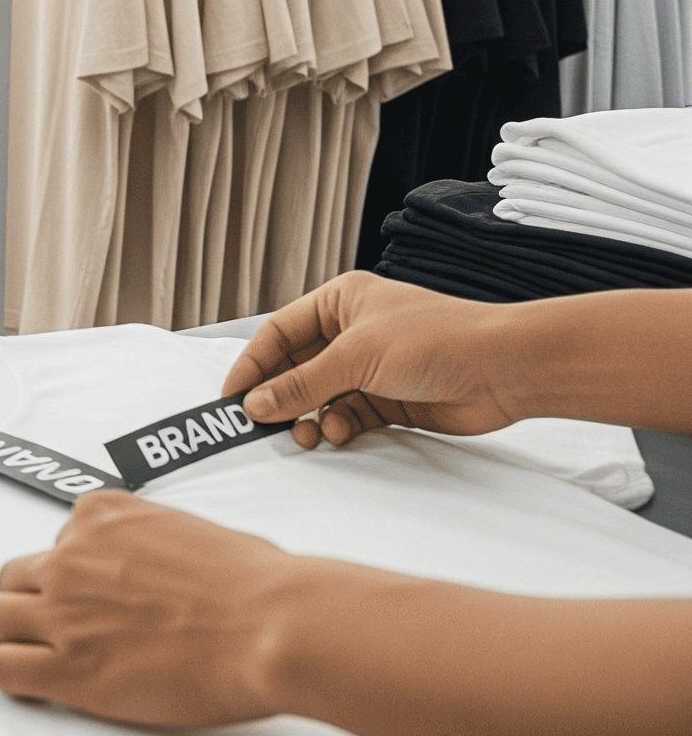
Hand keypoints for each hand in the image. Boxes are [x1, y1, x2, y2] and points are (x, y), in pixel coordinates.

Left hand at [0, 493, 304, 725]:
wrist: (270, 625)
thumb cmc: (255, 584)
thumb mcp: (194, 532)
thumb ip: (155, 545)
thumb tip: (165, 568)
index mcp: (103, 516)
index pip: (58, 538)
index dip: (76, 573)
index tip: (98, 596)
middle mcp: (71, 557)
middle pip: (12, 576)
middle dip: (33, 602)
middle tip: (64, 632)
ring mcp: (63, 611)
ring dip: (10, 637)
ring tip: (41, 660)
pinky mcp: (68, 667)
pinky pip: (3, 669)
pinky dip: (14, 679)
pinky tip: (40, 688)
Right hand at [221, 273, 524, 449]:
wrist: (503, 369)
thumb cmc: (435, 340)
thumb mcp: (356, 357)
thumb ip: (303, 383)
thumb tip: (256, 404)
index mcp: (338, 302)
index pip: (279, 333)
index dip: (252, 364)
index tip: (231, 396)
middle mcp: (351, 331)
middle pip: (297, 366)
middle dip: (281, 396)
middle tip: (261, 424)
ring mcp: (371, 366)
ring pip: (321, 395)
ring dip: (309, 415)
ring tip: (304, 434)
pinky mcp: (390, 399)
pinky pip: (347, 414)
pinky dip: (338, 425)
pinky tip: (338, 431)